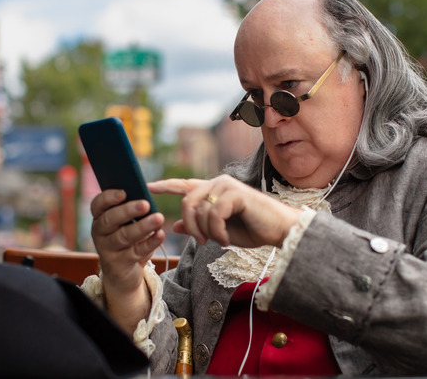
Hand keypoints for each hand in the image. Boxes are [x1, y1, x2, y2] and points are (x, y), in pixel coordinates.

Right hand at [90, 189, 164, 329]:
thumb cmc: (128, 238)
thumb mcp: (126, 222)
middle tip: (145, 204)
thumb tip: (145, 194)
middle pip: (110, 220)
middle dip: (127, 210)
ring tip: (158, 218)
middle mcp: (100, 232)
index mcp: (100, 217)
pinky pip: (136, 251)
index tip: (124, 192)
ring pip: (124, 236)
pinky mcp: (119, 264)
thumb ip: (131, 208)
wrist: (123, 272)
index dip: (108, 197)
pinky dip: (150, 242)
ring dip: (142, 226)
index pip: (98, 205)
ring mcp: (108, 249)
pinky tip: (160, 234)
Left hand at [148, 175, 301, 247]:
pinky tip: (227, 239)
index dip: (165, 186)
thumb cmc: (253, 230)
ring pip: (200, 210)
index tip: (147, 187)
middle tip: (200, 242)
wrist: (279, 230)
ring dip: (207, 232)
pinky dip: (217, 232)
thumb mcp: (219, 232)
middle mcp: (218, 183)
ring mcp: (227, 186)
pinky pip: (214, 214)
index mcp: (213, 191)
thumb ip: (198, 227)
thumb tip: (173, 226)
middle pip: (187, 202)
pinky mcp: (235, 193)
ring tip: (221, 240)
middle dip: (190, 226)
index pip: (184, 185)